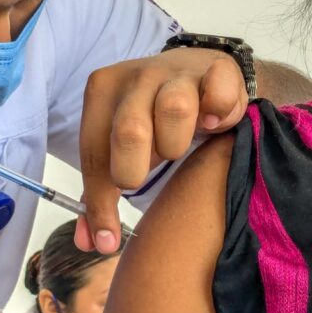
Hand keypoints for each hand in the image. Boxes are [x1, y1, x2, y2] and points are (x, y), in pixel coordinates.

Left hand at [76, 47, 246, 252]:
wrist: (197, 73)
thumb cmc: (154, 119)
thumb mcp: (122, 150)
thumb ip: (103, 193)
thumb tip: (93, 243)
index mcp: (102, 92)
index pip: (94, 153)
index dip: (100, 202)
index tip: (108, 240)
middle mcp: (136, 76)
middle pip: (130, 131)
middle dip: (136, 168)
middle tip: (146, 175)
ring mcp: (177, 70)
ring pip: (174, 109)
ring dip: (178, 141)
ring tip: (181, 144)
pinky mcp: (217, 69)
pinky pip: (219, 94)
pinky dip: (219, 113)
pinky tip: (214, 125)